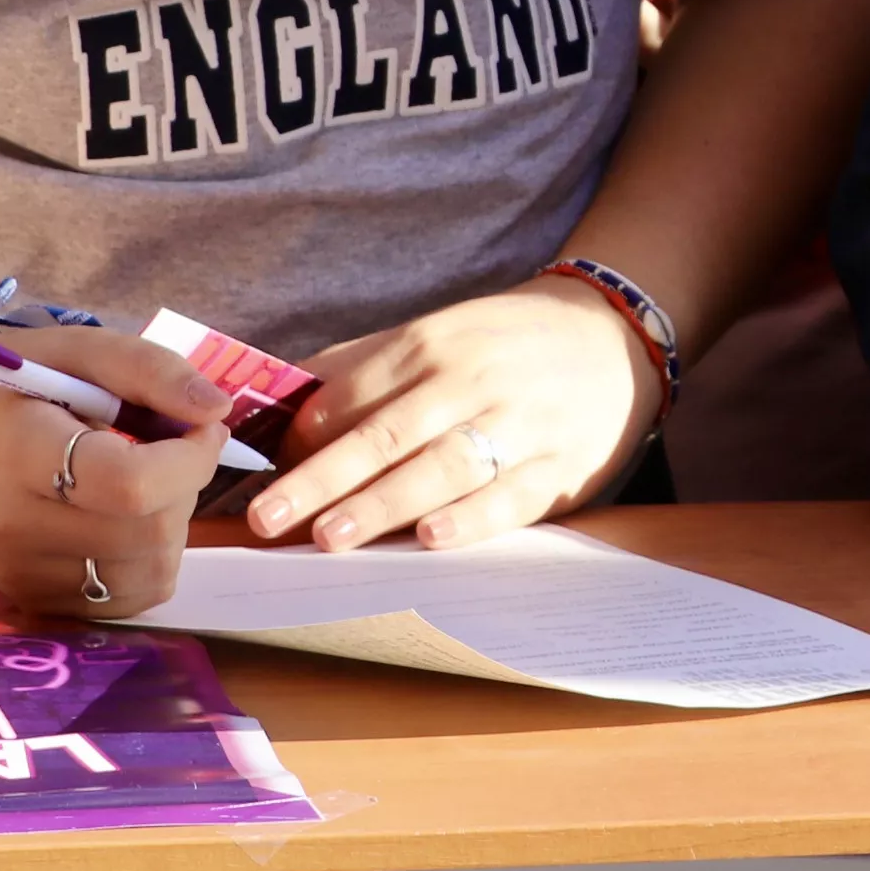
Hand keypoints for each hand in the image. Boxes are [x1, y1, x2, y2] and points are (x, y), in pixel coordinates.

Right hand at [0, 326, 230, 618]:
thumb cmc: (12, 382)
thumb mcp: (78, 350)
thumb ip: (150, 370)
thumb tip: (218, 411)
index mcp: (20, 454)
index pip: (129, 486)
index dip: (188, 460)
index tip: (202, 428)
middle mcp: (14, 527)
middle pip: (147, 534)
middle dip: (186, 487)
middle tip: (172, 447)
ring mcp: (19, 573)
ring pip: (148, 575)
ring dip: (171, 526)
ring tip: (145, 482)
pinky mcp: (29, 598)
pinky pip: (123, 599)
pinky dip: (146, 560)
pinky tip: (126, 518)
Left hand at [247, 275, 660, 553]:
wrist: (615, 334)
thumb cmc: (504, 343)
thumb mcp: (438, 332)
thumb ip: (364, 365)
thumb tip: (283, 402)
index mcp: (428, 343)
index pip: (352, 393)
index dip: (301, 437)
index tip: (254, 476)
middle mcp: (467, 379)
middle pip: (383, 434)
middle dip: (320, 479)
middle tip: (268, 517)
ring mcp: (515, 424)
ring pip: (437, 468)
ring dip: (380, 504)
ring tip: (328, 538)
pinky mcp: (556, 467)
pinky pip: (508, 497)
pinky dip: (471, 519)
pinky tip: (432, 538)